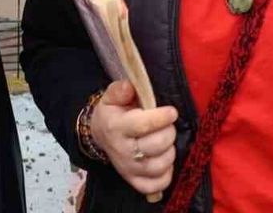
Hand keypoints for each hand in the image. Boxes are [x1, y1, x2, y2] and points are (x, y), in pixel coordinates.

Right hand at [89, 80, 178, 195]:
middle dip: (168, 132)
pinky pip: (156, 185)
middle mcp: (122, 151)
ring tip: (166, 141)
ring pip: (159, 166)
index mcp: (116, 127)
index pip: (142, 125)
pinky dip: (166, 175)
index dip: (161, 118)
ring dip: (170, 152)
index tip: (172, 112)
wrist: (100, 136)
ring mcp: (128, 169)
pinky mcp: (134, 181)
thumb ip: (120, 90)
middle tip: (168, 125)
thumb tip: (130, 87)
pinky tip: (164, 161)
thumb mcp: (111, 96)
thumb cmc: (113, 113)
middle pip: (155, 146)